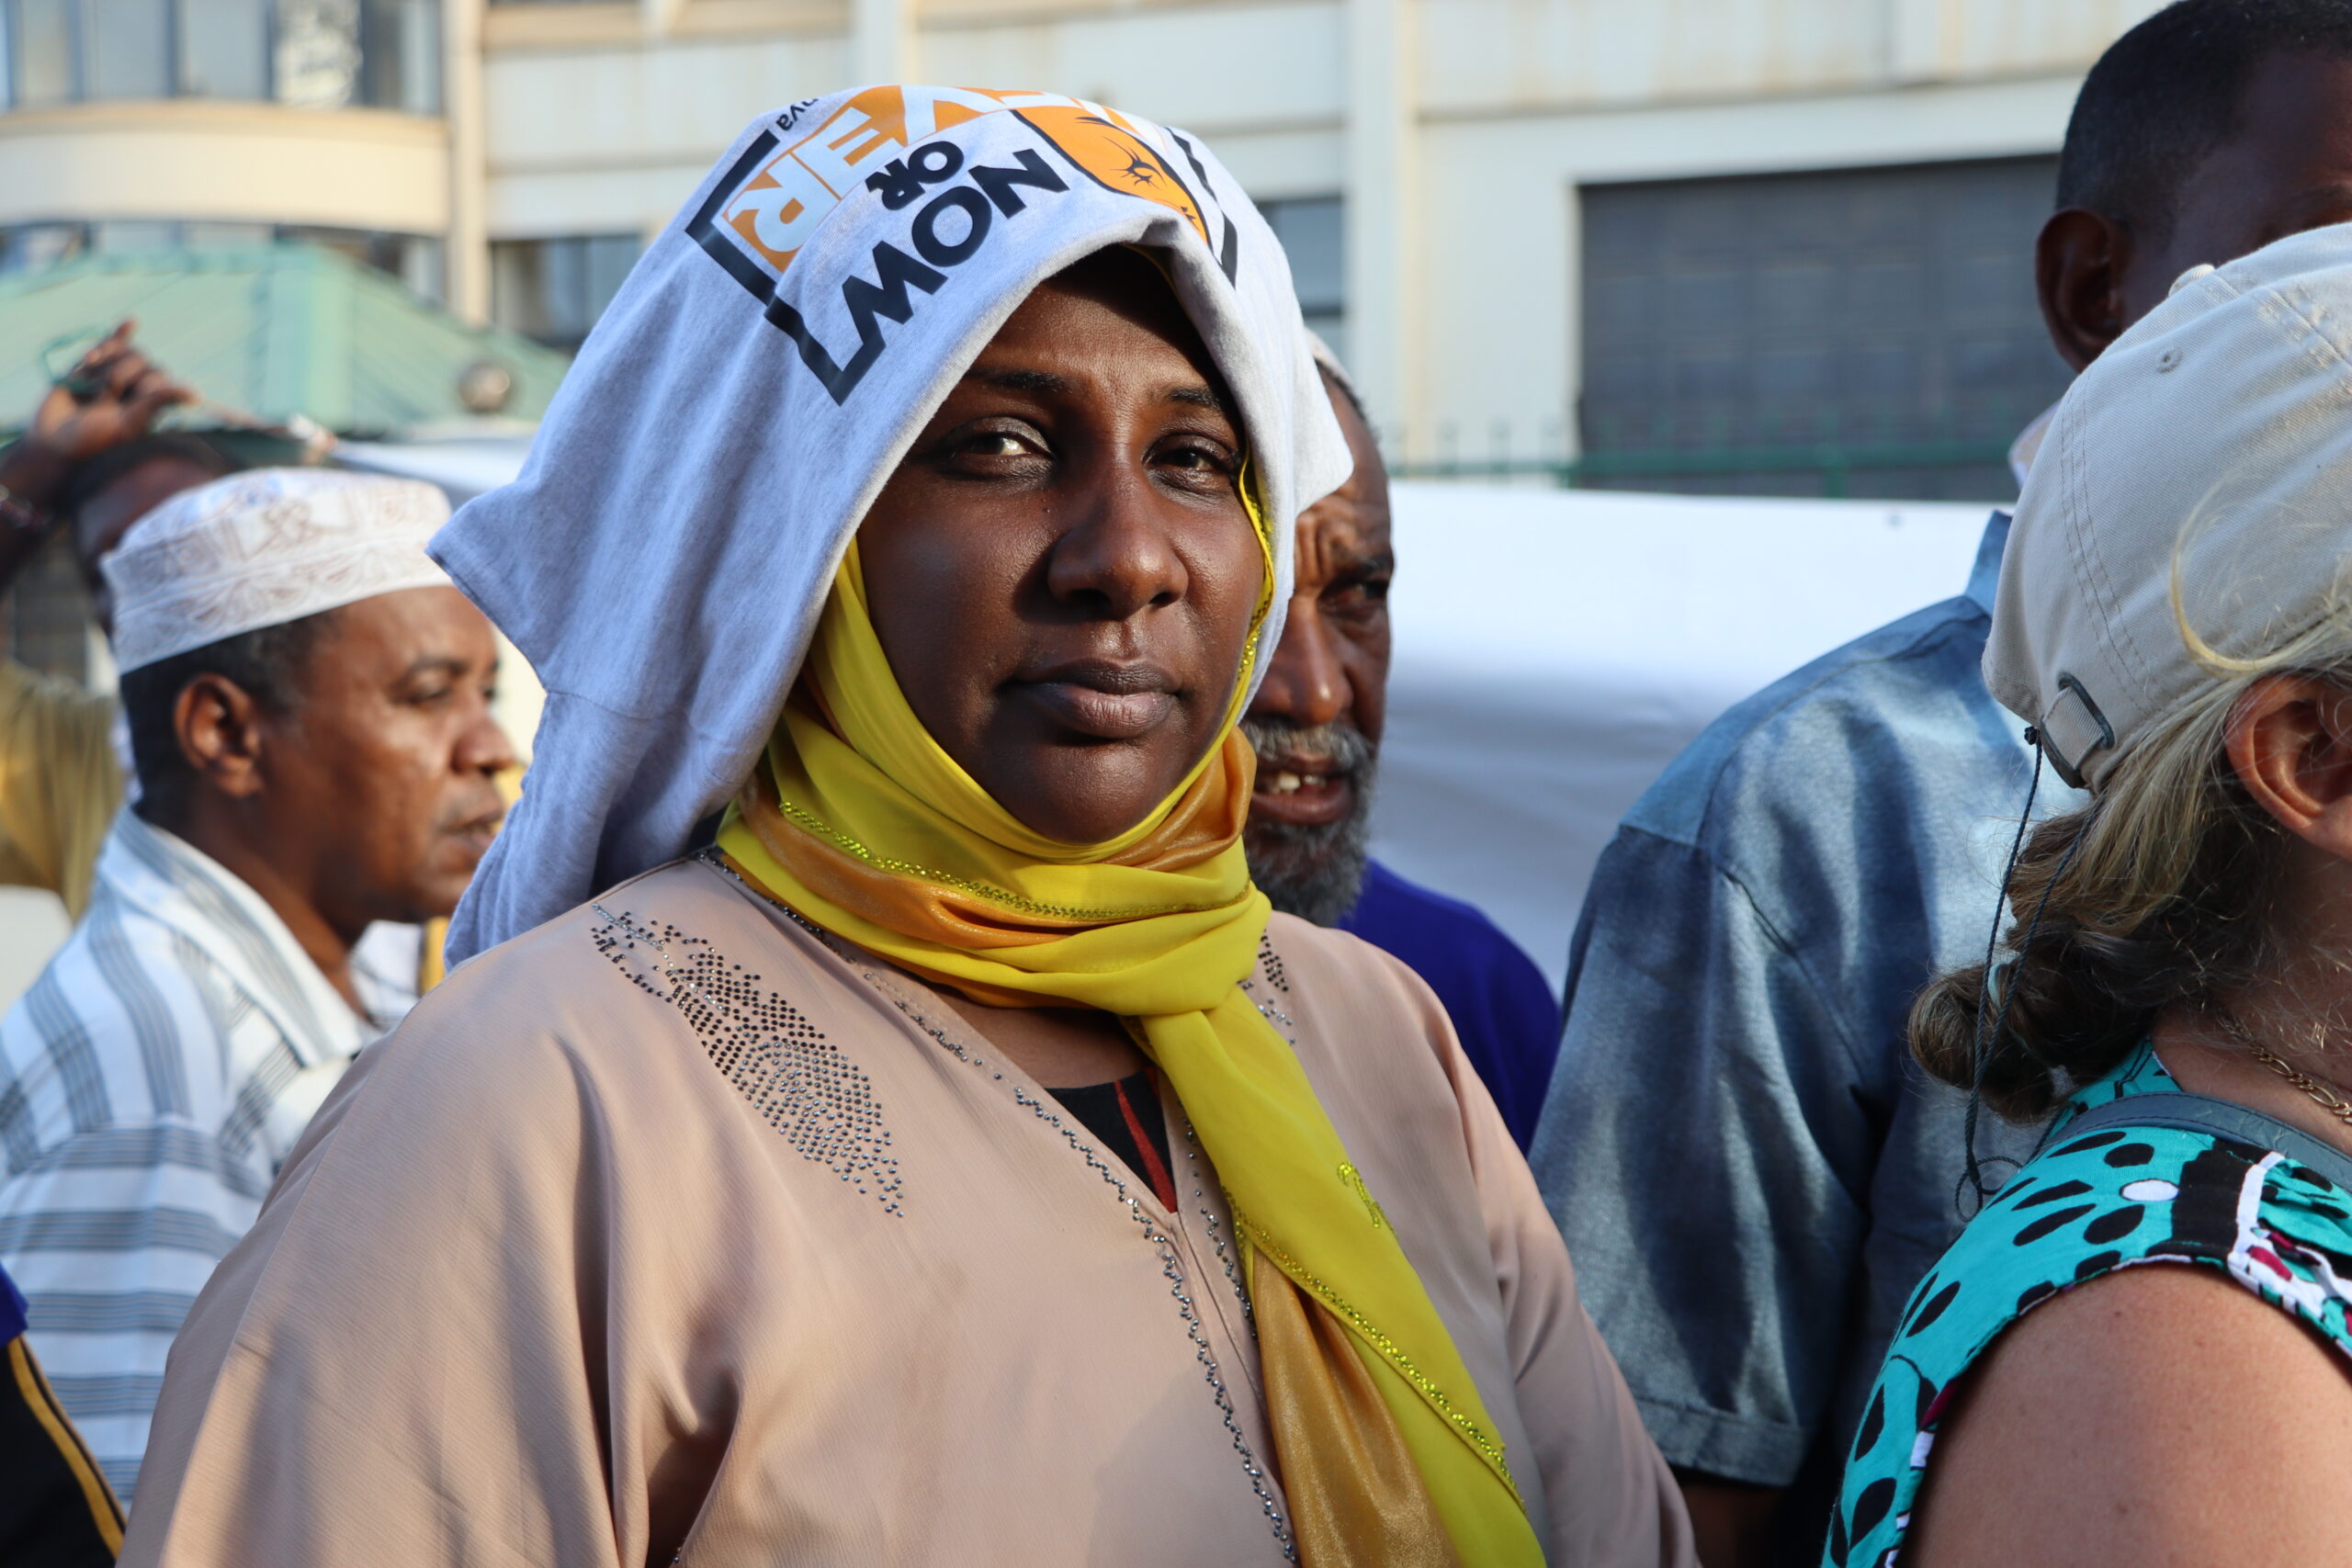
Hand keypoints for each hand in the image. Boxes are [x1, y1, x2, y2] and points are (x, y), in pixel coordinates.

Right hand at [1, 320, 193, 512]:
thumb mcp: (129, 423)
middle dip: (121, 377)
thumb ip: (159, 402)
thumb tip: (198, 394)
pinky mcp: (92, 365)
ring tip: (91, 391)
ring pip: (123, 351)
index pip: (161, 376)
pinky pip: (112, 343)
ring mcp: (114, 373)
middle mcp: (137, 387)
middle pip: (143, 359)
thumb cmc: (96, 440)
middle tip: (104, 401)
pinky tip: (132, 321)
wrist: (55, 441)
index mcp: (153, 403)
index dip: (146, 385)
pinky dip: (121, 332)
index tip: (130, 403)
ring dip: (106, 367)